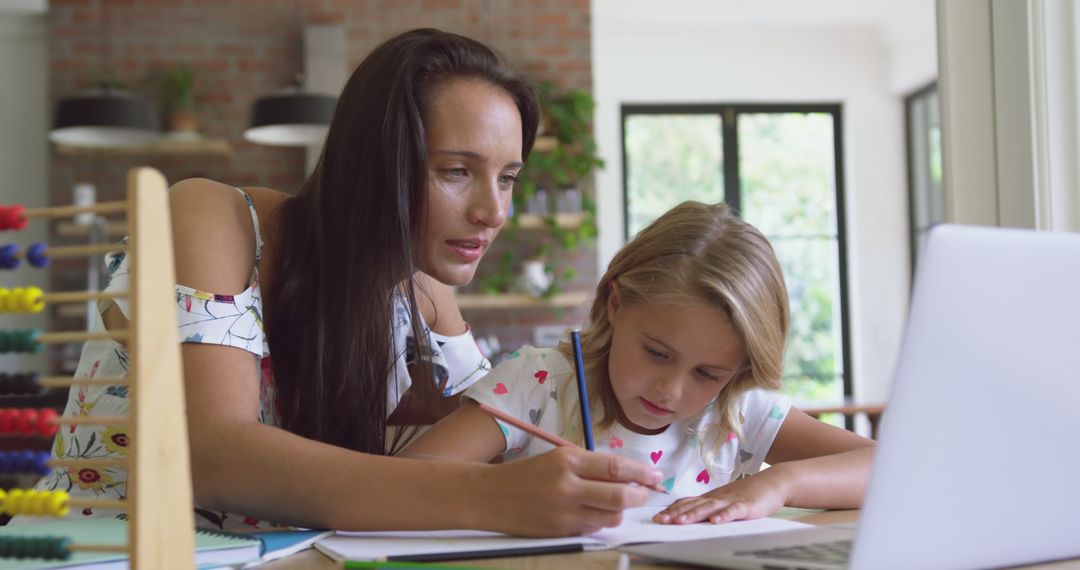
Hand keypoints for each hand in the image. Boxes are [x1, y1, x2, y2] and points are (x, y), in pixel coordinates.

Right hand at [481, 447, 662, 536]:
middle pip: (620, 495)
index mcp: (567, 460)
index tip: (656, 476)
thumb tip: (627, 476)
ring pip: (611, 516)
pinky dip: (602, 521)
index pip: (616, 468)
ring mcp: (564, 511)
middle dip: (639, 496)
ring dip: (622, 511)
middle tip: (645, 493)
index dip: (642, 474)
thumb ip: (590, 466)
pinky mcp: (560, 531)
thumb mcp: (557, 458)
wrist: (490, 496)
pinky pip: (594, 528)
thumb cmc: (526, 474)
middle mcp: (567, 485)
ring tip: (618, 503)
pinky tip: (597, 513)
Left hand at [654, 467, 789, 524]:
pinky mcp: (747, 506)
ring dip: (694, 514)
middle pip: (694, 505)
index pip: (687, 503)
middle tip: (661, 520)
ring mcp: (731, 500)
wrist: (771, 483)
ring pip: (710, 507)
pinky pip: (734, 511)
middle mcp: (717, 498)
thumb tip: (686, 514)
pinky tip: (715, 522)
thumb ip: (706, 506)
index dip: (672, 510)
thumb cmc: (746, 494)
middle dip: (676, 513)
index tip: (657, 517)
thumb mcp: (723, 500)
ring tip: (680, 522)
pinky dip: (724, 516)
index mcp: (710, 497)